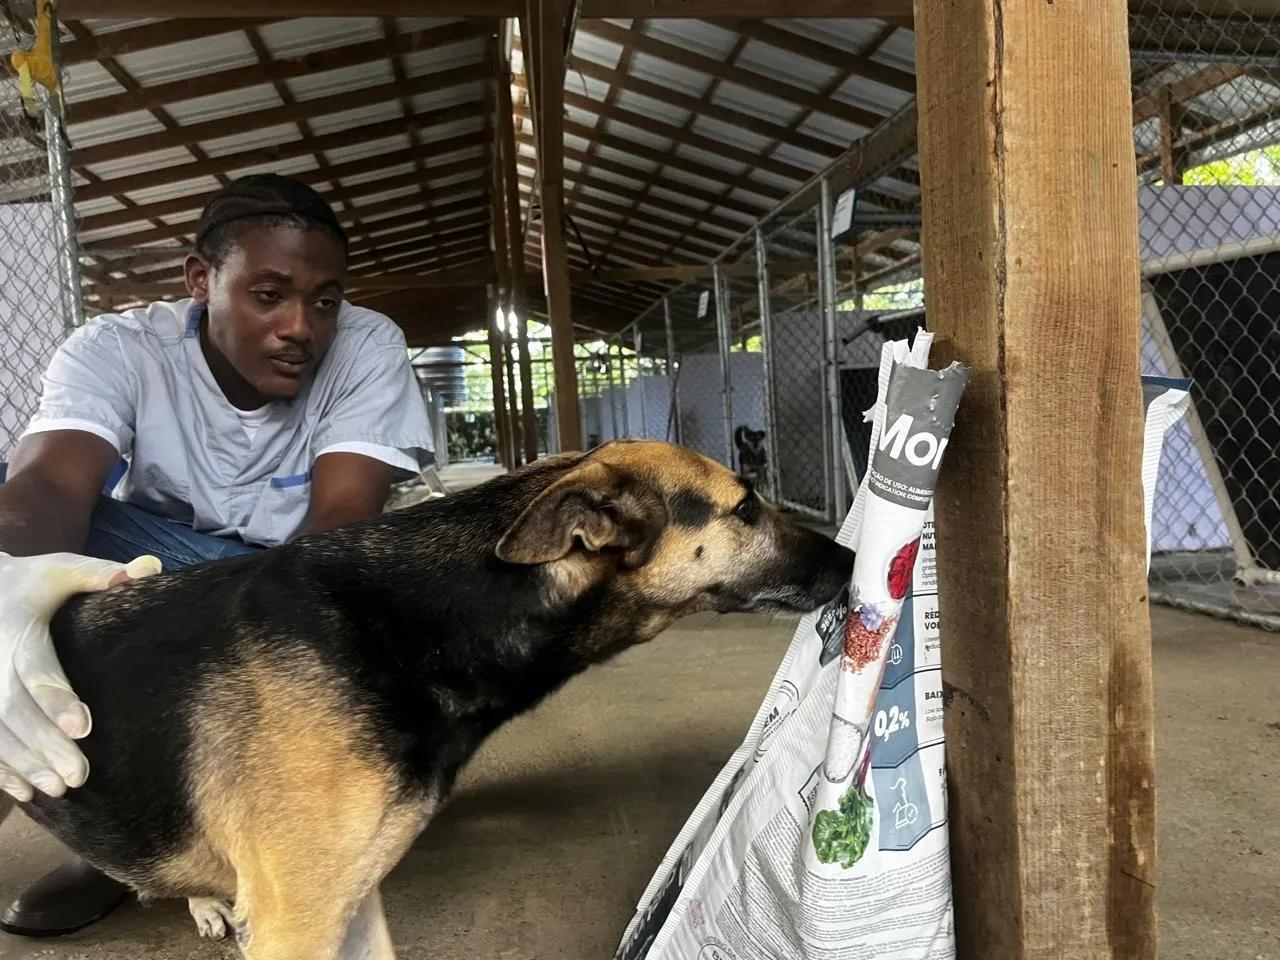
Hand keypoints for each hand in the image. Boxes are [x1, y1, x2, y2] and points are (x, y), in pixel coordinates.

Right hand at [0, 552, 160, 801]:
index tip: (82, 726)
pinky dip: (1, 770)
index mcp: (16, 628)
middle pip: (15, 709)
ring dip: (25, 763)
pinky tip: (25, 793)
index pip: (35, 667)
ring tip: (59, 788)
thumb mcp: (63, 570)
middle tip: (78, 775)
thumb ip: (103, 574)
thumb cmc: (33, 584)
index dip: (56, 698)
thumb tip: (150, 567)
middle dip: (45, 744)